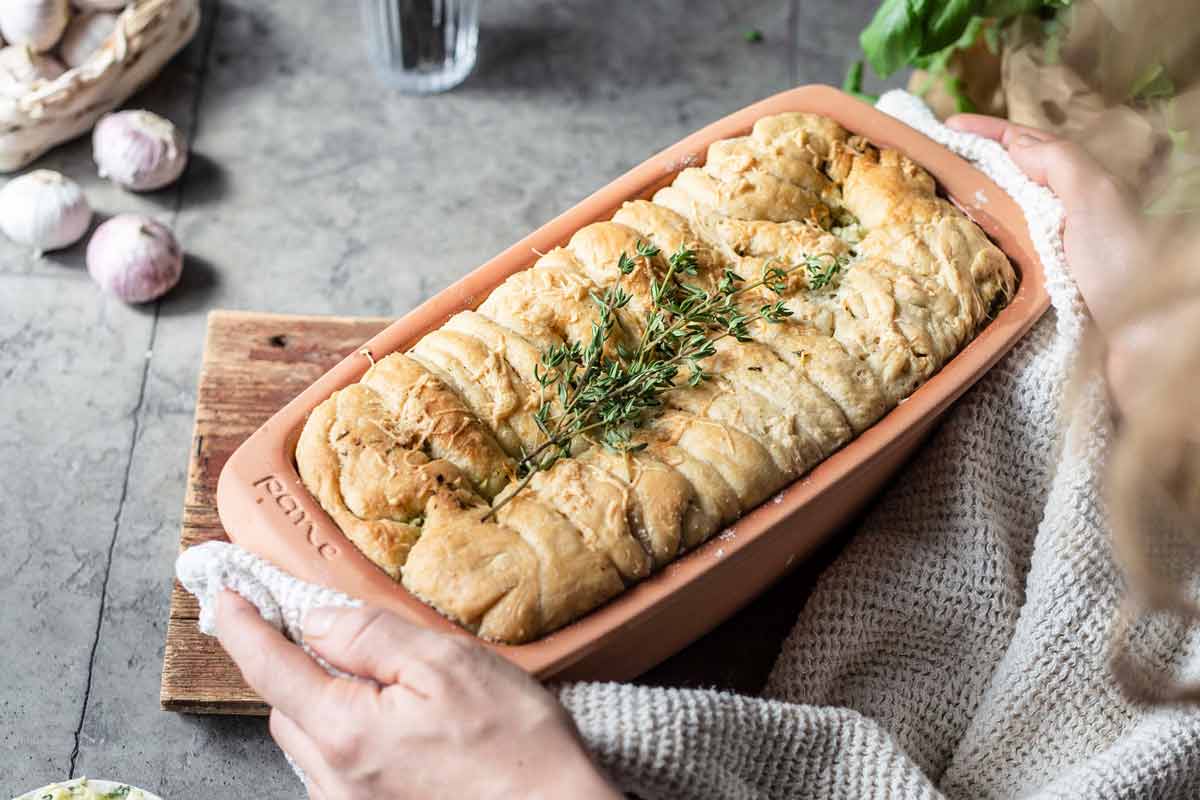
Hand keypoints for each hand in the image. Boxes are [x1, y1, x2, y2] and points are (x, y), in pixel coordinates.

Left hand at [214, 592, 619, 799]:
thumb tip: (316, 621)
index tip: (224, 595)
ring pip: (311, 741)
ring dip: (326, 703)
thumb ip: (372, 637)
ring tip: (385, 683)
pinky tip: (400, 726)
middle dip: (297, 665)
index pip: (270, 668)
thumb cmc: (515, 743)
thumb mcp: (447, 663)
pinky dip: (350, 735)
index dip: (242, 626)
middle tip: (327, 629)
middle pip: (288, 708)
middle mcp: (334, 779)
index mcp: (346, 731)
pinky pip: (338, 768)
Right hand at [946, 113, 1144, 334]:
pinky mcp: (1040, 291)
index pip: (1027, 144)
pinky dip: (974, 254)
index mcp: (1078, 186)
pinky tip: (953, 256)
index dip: (987, 131)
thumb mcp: (1096, 196)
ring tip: (928, 205)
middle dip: (970, 166)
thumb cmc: (1125, 262)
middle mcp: (1064, 215)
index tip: (945, 127)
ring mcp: (1050, 253)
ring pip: (1001, 219)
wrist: (1147, 333)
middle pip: (1010, 179)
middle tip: (926, 164)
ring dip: (966, 210)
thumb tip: (1014, 143)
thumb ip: (1059, 163)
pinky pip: (997, 263)